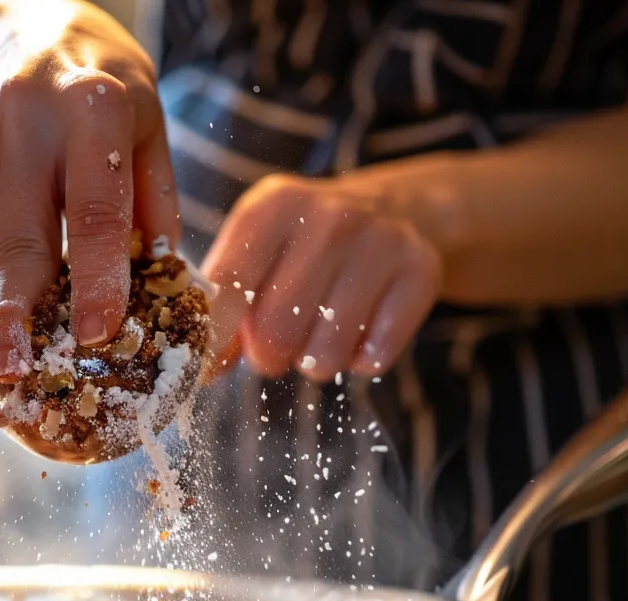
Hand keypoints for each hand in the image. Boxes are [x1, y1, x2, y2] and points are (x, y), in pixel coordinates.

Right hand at [0, 1, 178, 383]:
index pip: (94, 209)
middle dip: (19, 312)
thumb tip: (161, 292)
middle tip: (21, 372)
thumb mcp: (149, 129)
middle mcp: (23, 109)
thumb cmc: (103, 89)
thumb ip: (153, 207)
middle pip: (20, 233)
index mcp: (92, 103)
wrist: (25, 21)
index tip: (98, 336)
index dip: (96, 279)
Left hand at [203, 174, 442, 382]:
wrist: (392, 207)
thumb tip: (206, 368)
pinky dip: (361, 361)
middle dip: (268, 356)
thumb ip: (224, 304)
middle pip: (277, 330)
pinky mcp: (421, 271)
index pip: (228, 287)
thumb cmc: (303, 244)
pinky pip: (374, 356)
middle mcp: (329, 216)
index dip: (215, 338)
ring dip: (315, 361)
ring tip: (318, 335)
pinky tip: (360, 332)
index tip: (209, 366)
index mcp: (274, 206)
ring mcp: (382, 240)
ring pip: (327, 352)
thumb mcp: (255, 251)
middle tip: (275, 349)